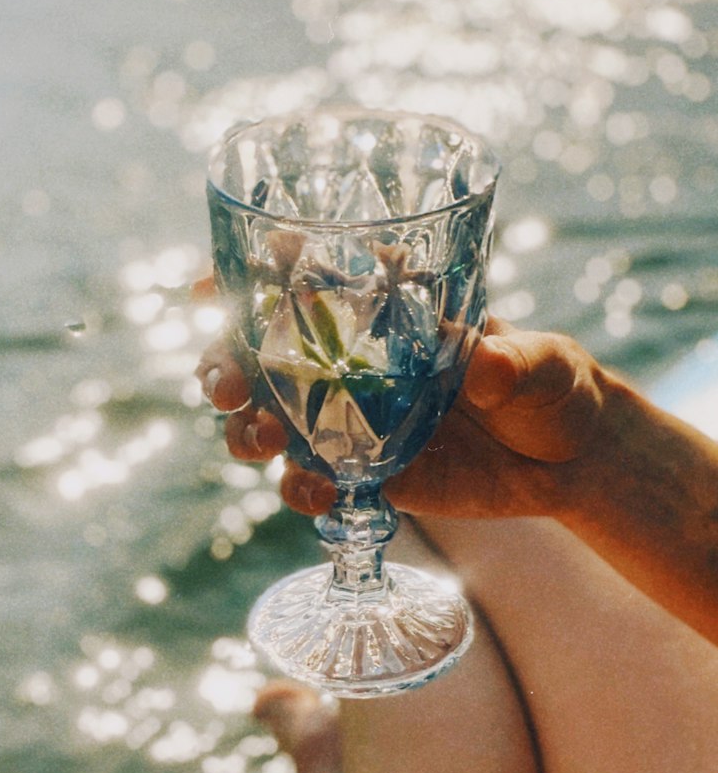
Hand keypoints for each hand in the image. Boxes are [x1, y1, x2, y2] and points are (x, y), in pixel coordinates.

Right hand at [196, 316, 609, 520]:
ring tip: (262, 444)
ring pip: (267, 421)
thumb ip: (511, 362)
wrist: (565, 460)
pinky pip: (309, 481)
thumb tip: (486, 365)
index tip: (207, 285)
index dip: (243, 279)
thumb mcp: (542, 361)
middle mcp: (348, 362)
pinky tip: (317, 494)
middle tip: (228, 388)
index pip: (299, 281)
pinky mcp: (362, 474)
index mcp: (381, 310)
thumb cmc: (550, 383)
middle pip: (256, 357)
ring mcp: (348, 421)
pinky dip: (300, 489)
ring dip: (247, 432)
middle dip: (223, 368)